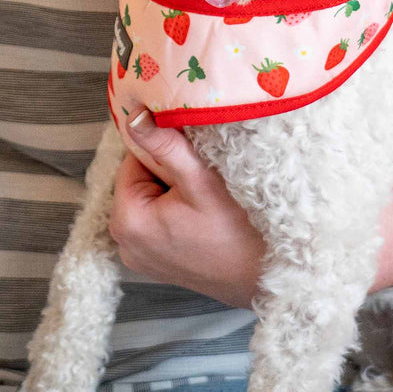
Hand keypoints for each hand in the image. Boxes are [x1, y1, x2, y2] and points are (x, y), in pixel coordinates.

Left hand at [110, 111, 265, 309]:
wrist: (267, 277)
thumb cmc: (237, 231)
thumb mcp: (199, 179)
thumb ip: (164, 144)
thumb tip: (133, 114)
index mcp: (126, 221)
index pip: (134, 160)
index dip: (165, 154)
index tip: (193, 163)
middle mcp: (125, 243)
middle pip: (141, 181)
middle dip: (169, 175)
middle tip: (204, 186)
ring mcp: (140, 256)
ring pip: (152, 199)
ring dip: (175, 193)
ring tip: (206, 205)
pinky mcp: (156, 263)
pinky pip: (158, 221)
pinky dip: (176, 213)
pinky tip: (203, 221)